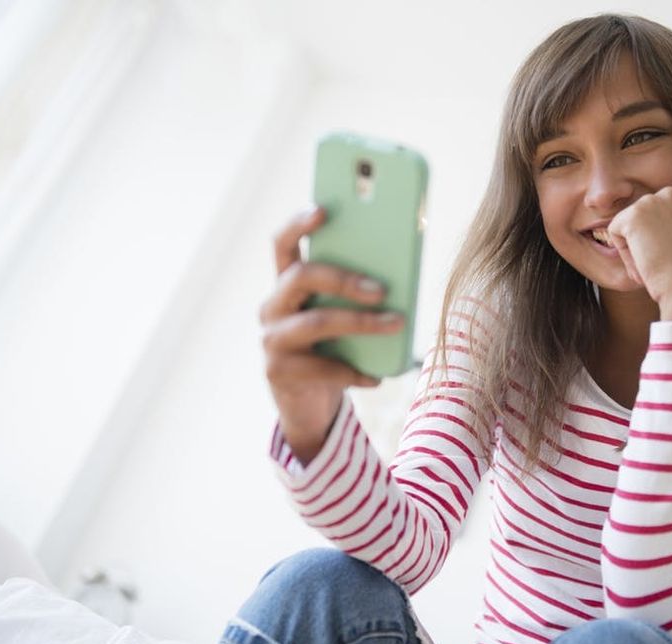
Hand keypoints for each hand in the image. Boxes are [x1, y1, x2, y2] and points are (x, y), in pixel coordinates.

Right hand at [259, 206, 403, 463]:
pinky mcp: (278, 372)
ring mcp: (271, 340)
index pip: (283, 244)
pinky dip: (355, 371)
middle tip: (382, 288)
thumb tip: (400, 277)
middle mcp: (272, 307)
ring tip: (395, 324)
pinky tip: (377, 377)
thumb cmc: (334, 349)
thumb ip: (357, 295)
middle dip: (344, 278)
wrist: (310, 406)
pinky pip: (323, 367)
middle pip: (301, 276)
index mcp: (287, 284)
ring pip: (315, 322)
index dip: (299, 224)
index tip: (323, 209)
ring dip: (361, 323)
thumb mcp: (343, 318)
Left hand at [607, 187, 671, 320]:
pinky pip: (614, 234)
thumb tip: (643, 230)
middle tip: (662, 262)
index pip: (652, 216)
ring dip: (634, 250)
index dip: (656, 240)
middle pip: (637, 219)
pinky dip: (625, 254)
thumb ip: (663, 227)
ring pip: (625, 227)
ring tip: (655, 263)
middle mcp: (669, 194)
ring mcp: (651, 201)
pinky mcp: (633, 215)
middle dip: (643, 243)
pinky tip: (645, 260)